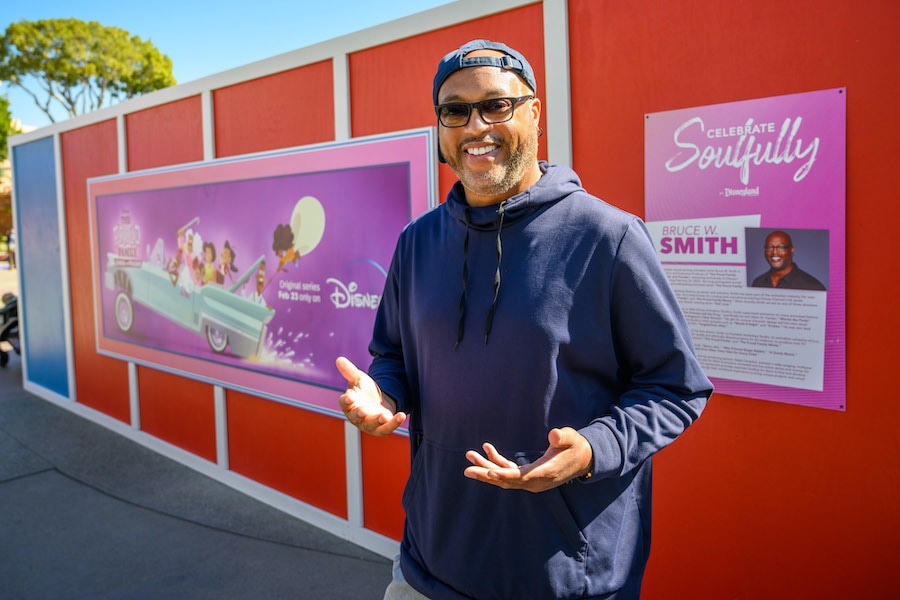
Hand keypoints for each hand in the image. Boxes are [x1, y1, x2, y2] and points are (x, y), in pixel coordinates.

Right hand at [336, 356, 405, 435]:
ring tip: (384, 416)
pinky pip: (387, 428)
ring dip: (377, 421)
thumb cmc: (364, 391)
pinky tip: (401, 415)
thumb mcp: (358, 379)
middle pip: (356, 417)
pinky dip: (394, 423)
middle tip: (363, 410)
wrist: (378, 402)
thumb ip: (349, 371)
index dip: (346, 401)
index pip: (344, 403)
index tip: (349, 397)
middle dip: (359, 414)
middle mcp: (356, 416)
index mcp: (349, 404)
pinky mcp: (381, 428)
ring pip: (371, 425)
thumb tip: (339, 359)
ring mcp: (369, 424)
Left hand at [464, 427, 592, 492]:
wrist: (582, 459)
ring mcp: (530, 480)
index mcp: (545, 473)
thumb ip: (563, 438)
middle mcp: (535, 481)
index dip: (505, 475)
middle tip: (467, 470)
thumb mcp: (572, 439)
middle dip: (486, 474)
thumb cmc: (575, 447)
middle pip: (507, 480)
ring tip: (469, 456)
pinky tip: (487, 449)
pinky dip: (497, 462)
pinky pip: (509, 471)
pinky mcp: (528, 475)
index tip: (489, 473)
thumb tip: (554, 435)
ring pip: (504, 477)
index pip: (522, 477)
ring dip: (486, 468)